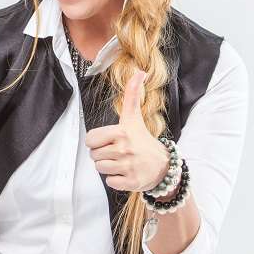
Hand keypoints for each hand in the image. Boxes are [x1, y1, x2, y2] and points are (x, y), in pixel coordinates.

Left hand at [85, 69, 169, 191]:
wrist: (162, 165)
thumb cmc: (142, 139)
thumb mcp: (134, 116)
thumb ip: (133, 94)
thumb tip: (140, 71)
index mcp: (121, 132)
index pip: (90, 139)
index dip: (96, 141)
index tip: (108, 140)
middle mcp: (124, 149)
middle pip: (94, 155)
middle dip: (102, 154)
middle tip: (116, 151)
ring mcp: (127, 166)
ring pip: (100, 169)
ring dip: (108, 167)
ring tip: (120, 161)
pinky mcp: (130, 182)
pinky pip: (109, 182)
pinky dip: (115, 179)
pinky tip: (125, 172)